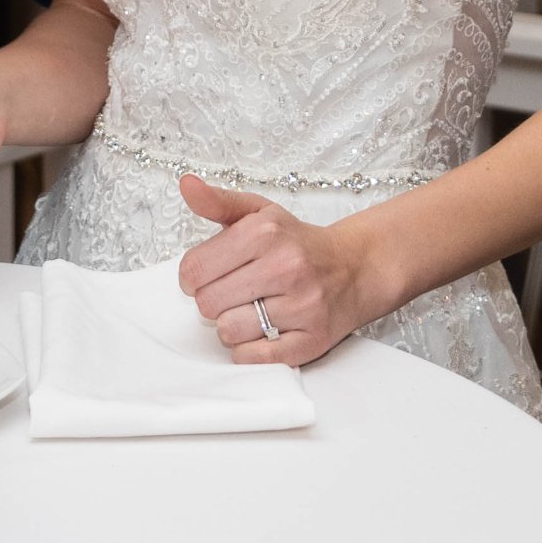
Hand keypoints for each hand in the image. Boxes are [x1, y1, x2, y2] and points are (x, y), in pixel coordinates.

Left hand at [176, 174, 392, 366]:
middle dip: (212, 300)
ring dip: (231, 325)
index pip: (194, 269)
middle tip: (231, 291)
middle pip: (208, 303)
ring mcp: (301, 306)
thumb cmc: (297, 243)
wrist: (354, 267)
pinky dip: (249, 350)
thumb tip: (187, 184)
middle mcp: (285, 268)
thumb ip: (217, 201)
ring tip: (248, 309)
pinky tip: (260, 330)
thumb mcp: (258, 213)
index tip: (207, 274)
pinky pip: (255, 358)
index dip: (191, 276)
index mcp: (264, 233)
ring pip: (229, 332)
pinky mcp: (312, 340)